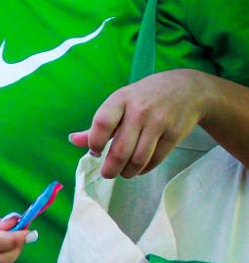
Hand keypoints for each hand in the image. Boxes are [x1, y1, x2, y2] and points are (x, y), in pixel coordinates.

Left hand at [69, 69, 208, 179]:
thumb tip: (73, 140)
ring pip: (138, 159)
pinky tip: (139, 167)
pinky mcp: (174, 134)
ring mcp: (159, 122)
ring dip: (128, 172)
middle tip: (108, 173)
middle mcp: (139, 110)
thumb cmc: (145, 97)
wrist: (187, 89)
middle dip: (111, 168)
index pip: (102, 124)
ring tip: (123, 173)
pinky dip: (144, 169)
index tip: (95, 152)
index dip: (94, 143)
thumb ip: (99, 124)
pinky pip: (155, 160)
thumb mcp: (121, 102)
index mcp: (121, 99)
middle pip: (121, 149)